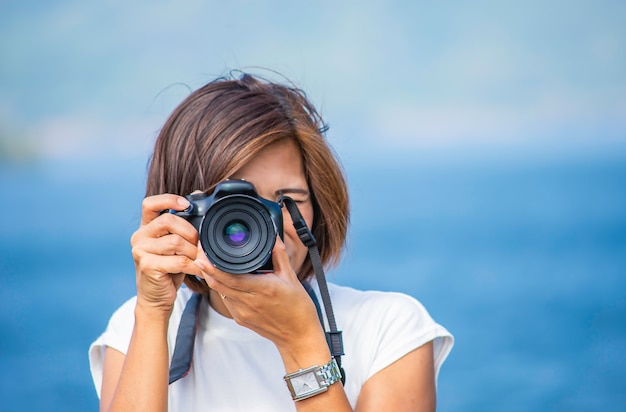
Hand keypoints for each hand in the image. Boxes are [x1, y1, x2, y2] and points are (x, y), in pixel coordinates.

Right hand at [130, 194, 201, 313]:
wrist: (156, 297)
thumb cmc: (169, 268)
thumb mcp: (175, 245)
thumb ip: (182, 225)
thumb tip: (197, 195)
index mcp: (146, 227)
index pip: (149, 204)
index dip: (168, 199)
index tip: (186, 204)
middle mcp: (139, 236)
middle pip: (168, 221)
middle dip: (190, 232)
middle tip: (199, 244)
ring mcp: (140, 251)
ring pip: (175, 242)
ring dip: (194, 251)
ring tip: (200, 259)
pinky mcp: (147, 266)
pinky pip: (178, 261)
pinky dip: (193, 265)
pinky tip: (199, 270)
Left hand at [197, 236, 325, 352]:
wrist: (297, 336)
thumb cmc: (298, 307)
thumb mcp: (291, 277)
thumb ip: (280, 255)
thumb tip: (274, 237)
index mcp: (262, 289)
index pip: (230, 277)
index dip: (213, 267)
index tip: (203, 254)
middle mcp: (249, 302)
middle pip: (218, 284)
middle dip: (206, 268)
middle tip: (199, 253)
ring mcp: (242, 312)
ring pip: (220, 291)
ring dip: (213, 278)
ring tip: (208, 263)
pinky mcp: (240, 319)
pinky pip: (227, 300)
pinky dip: (223, 288)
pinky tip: (224, 279)